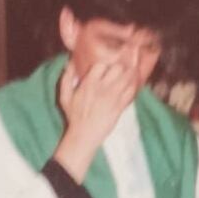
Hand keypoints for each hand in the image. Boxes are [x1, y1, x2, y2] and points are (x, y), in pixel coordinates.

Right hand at [53, 60, 138, 181]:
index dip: (106, 63)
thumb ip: (66, 77)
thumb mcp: (64, 96)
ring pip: (128, 78)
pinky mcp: (120, 107)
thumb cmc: (74, 116)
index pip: (102, 64)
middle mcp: (102, 88)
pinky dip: (134, 87)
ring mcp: (113, 97)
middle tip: (123, 67)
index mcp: (88, 83)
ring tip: (132, 72)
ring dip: (130, 74)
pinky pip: (131, 92)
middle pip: (118, 68)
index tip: (107, 66)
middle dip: (121, 66)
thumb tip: (70, 62)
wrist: (84, 135)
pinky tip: (133, 85)